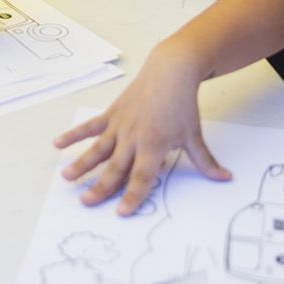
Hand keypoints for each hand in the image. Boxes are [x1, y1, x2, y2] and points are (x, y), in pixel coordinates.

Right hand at [53, 48, 228, 213]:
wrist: (171, 72)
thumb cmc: (182, 104)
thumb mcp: (194, 135)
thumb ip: (205, 161)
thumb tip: (224, 178)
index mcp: (154, 145)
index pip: (142, 177)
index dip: (132, 195)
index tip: (121, 212)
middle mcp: (134, 137)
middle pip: (115, 167)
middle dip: (100, 187)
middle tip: (86, 202)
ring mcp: (120, 124)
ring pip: (98, 148)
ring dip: (82, 163)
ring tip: (66, 177)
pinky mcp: (112, 113)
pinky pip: (90, 126)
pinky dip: (74, 134)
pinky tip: (58, 144)